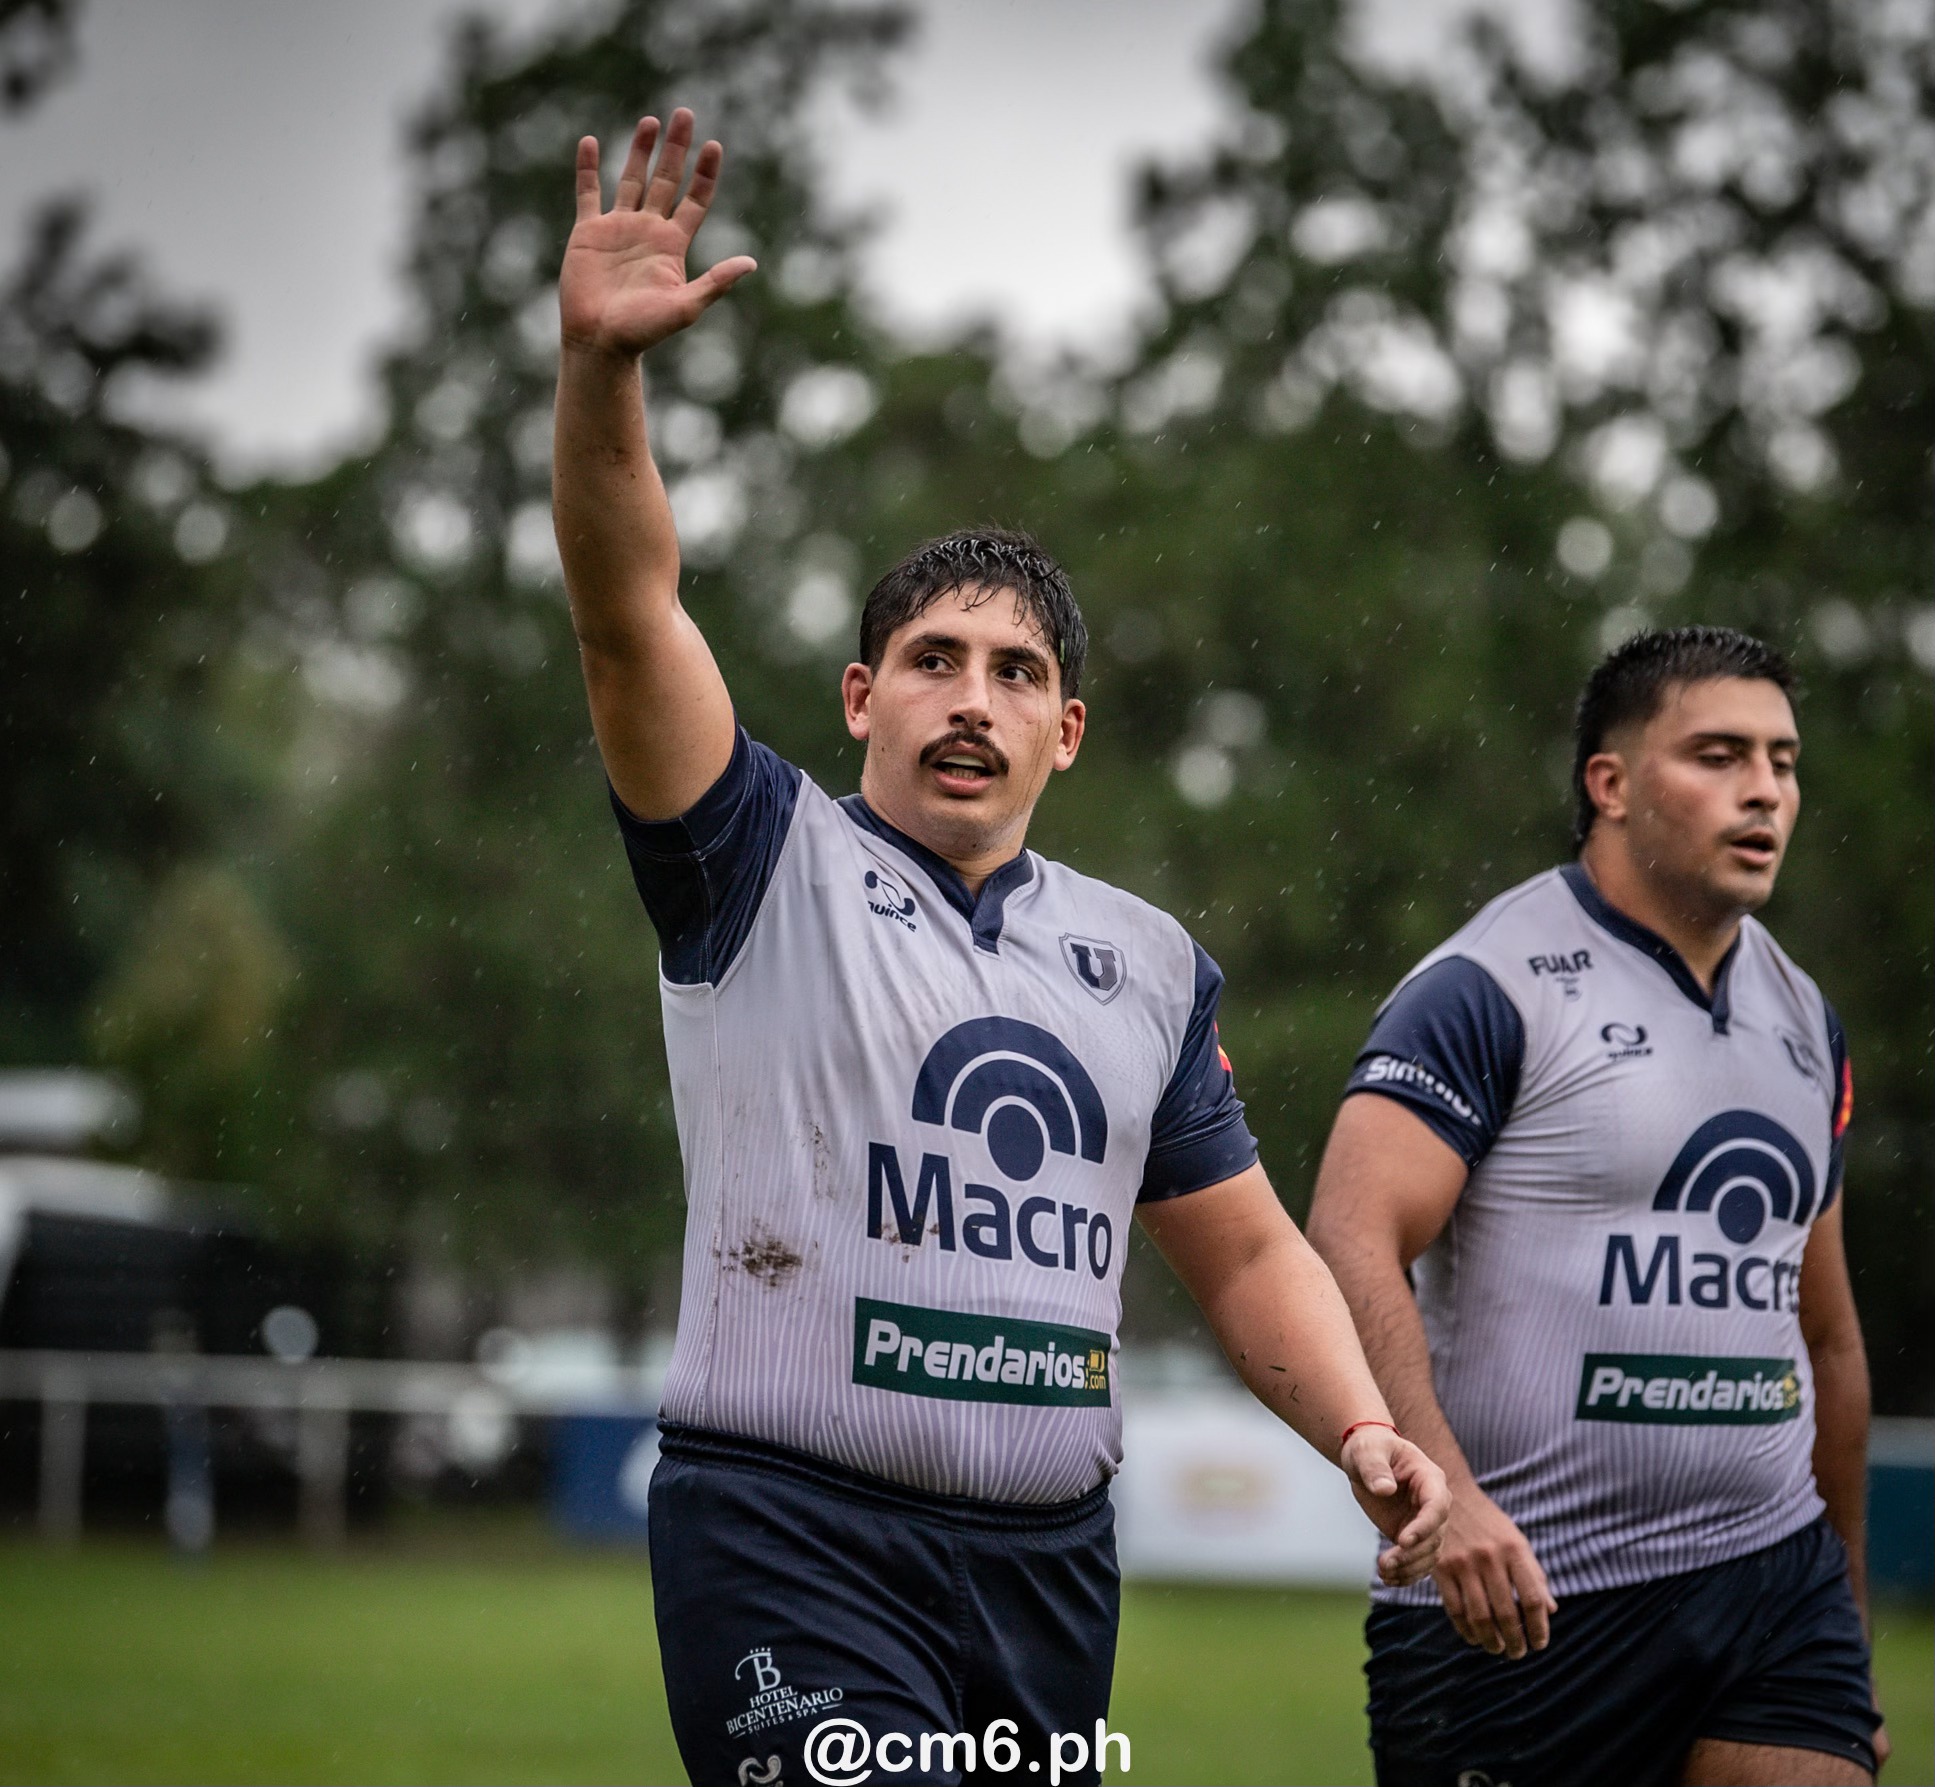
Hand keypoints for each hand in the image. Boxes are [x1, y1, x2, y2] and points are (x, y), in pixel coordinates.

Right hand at [559, 109, 756, 357]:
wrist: (600, 342)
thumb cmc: (643, 331)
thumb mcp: (686, 306)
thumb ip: (716, 282)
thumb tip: (751, 263)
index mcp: (673, 245)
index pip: (695, 200)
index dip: (705, 174)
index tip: (714, 146)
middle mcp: (648, 230)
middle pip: (666, 180)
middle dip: (676, 149)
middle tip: (684, 114)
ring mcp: (618, 228)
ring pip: (631, 179)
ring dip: (640, 150)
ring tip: (650, 120)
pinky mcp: (588, 232)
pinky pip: (588, 193)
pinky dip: (588, 168)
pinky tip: (591, 142)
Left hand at [1343, 1428, 1450, 1586]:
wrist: (1366, 1458)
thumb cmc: (1370, 1448)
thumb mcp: (1367, 1451)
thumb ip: (1375, 1468)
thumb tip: (1384, 1489)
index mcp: (1430, 1479)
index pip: (1436, 1506)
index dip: (1423, 1526)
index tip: (1402, 1541)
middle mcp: (1434, 1503)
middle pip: (1434, 1536)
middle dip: (1412, 1554)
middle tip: (1386, 1563)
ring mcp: (1425, 1522)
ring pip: (1429, 1554)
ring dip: (1409, 1568)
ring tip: (1384, 1572)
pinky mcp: (1413, 1536)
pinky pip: (1418, 1560)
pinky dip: (1406, 1574)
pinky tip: (1389, 1579)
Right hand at [1431, 1481, 1556, 1658]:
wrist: (1450, 1495)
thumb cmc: (1489, 1523)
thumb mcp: (1516, 1541)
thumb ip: (1534, 1574)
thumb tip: (1550, 1610)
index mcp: (1514, 1550)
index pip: (1533, 1599)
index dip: (1538, 1628)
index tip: (1539, 1644)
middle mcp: (1489, 1557)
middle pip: (1506, 1613)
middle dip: (1515, 1642)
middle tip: (1518, 1653)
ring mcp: (1463, 1563)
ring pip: (1480, 1617)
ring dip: (1491, 1642)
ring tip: (1498, 1649)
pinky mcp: (1441, 1569)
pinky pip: (1455, 1610)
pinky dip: (1466, 1631)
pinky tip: (1475, 1638)